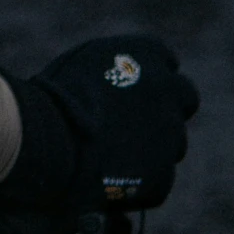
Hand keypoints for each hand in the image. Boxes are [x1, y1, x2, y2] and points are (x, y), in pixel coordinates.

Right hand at [0, 35, 199, 216]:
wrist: (49, 141)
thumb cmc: (54, 96)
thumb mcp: (84, 62)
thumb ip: (117, 67)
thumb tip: (125, 79)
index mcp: (149, 53)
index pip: (167, 61)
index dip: (151, 77)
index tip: (136, 89)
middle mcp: (169, 90)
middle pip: (184, 99)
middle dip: (167, 108)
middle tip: (138, 121)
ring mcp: (170, 135)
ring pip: (172, 143)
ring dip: (153, 145)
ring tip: (114, 153)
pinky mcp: (162, 177)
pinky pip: (157, 179)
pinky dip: (139, 180)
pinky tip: (110, 177)